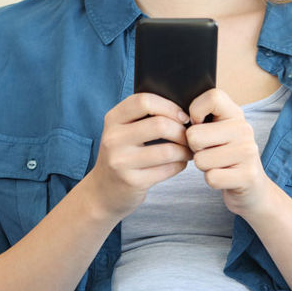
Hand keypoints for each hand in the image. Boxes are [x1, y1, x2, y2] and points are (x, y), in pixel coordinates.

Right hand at [83, 93, 192, 220]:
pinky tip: (178, 163)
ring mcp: (121, 161)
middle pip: (159, 125)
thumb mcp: (123, 131)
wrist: (103, 189)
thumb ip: (144, 116)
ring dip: (185, 150)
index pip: (143, 101)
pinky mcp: (132, 181)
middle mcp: (113, 138)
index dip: (169, 106)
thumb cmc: (122, 154)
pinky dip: (180, 164)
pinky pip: (168, 169)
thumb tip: (182, 109)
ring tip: (188, 151)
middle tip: (188, 136)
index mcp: (112, 119)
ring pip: (168, 150)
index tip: (182, 116)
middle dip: (181, 130)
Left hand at [186, 88, 273, 216]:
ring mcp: (248, 152)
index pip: (212, 97)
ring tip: (218, 165)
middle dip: (194, 148)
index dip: (195, 112)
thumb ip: (200, 118)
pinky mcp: (248, 176)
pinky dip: (212, 181)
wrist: (252, 188)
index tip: (198, 124)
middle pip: (194, 135)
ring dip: (204, 166)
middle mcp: (244, 129)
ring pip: (200, 159)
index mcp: (235, 114)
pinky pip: (211, 178)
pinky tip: (224, 178)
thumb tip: (174, 115)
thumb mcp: (216, 131)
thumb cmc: (223, 156)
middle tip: (209, 152)